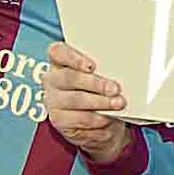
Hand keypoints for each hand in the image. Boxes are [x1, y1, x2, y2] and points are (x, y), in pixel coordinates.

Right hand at [37, 41, 133, 162]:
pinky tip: (108, 118)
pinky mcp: (58, 120)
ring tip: (118, 103)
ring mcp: (53, 101)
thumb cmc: (101, 91)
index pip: (58, 52)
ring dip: (99, 102)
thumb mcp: (102, 76)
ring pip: (75, 99)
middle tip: (115, 88)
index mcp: (60, 62)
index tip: (92, 66)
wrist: (101, 122)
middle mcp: (53, 80)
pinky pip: (78, 119)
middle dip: (95, 83)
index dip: (73, 58)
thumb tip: (120, 70)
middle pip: (69, 78)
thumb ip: (104, 69)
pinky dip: (96, 118)